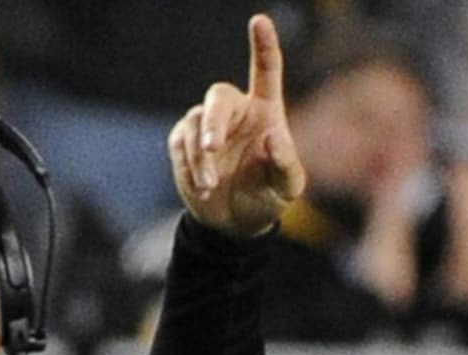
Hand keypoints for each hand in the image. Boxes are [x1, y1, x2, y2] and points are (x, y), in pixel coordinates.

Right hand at [167, 14, 306, 237]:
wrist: (237, 221)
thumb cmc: (269, 195)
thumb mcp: (288, 186)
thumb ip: (286, 162)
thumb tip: (272, 136)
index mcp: (265, 111)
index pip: (265, 71)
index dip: (263, 45)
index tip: (260, 21)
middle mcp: (235, 111)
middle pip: (219, 95)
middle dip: (214, 121)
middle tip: (213, 147)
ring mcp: (206, 124)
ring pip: (195, 125)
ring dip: (201, 157)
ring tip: (210, 185)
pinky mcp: (183, 141)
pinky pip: (180, 145)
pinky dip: (190, 167)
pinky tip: (203, 187)